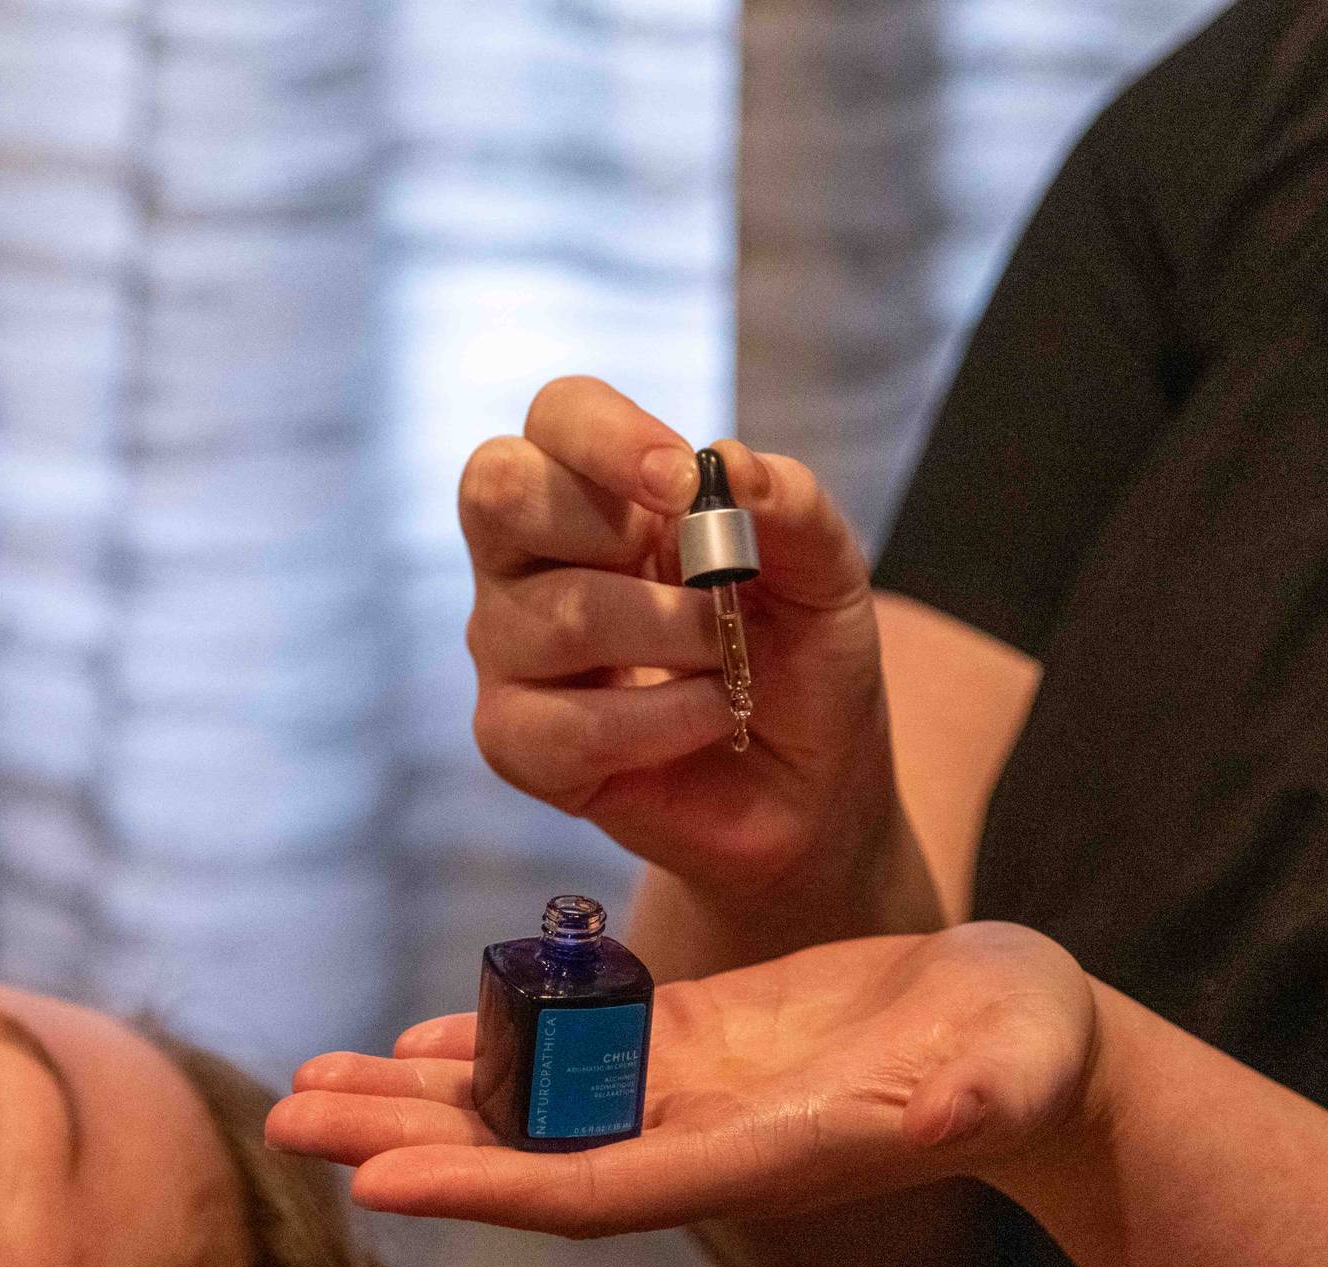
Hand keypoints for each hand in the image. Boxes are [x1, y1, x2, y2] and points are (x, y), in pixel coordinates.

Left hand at [266, 924, 1101, 1237]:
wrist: (1019, 1036)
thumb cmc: (1026, 1055)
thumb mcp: (1007, 1065)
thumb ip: (968, 1094)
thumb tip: (950, 1107)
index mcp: (755, 1154)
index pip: (599, 1186)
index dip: (488, 1184)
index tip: (376, 1181)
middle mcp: (697, 1138)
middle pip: (527, 1148)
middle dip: (405, 1136)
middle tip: (282, 1119)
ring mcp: (687, 1089)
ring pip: (528, 1096)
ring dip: (416, 1091)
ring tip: (309, 1082)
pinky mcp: (693, 1038)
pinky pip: (569, 1047)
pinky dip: (492, 1043)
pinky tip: (421, 1039)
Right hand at [460, 377, 900, 902]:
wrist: (809, 789)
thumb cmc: (800, 665)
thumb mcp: (828, 576)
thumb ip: (795, 508)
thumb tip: (733, 464)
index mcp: (598, 494)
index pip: (556, 416)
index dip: (606, 435)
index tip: (684, 486)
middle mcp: (531, 561)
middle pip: (500, 489)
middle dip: (610, 530)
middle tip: (704, 583)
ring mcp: (510, 650)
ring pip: (558, 616)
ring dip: (677, 641)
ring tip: (728, 668)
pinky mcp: (514, 741)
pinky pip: (566, 724)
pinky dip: (665, 725)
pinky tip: (706, 721)